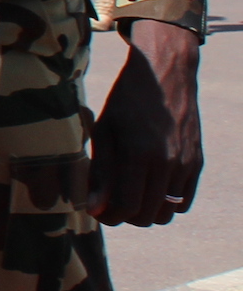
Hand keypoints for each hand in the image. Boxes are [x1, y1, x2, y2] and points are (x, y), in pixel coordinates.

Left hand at [92, 19, 204, 224]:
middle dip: (125, 216)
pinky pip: (184, 200)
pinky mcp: (197, 162)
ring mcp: (187, 164)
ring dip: (146, 211)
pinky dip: (165, 202)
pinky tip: (148, 187)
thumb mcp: (103, 131)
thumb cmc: (125, 101)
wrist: (164, 74)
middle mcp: (168, 162)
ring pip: (168, 212)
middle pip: (148, 215)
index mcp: (139, 154)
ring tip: (129, 194)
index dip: (110, 216)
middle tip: (110, 204)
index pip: (127, 206)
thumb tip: (94, 209)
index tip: (97, 211)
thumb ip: (100, 172)